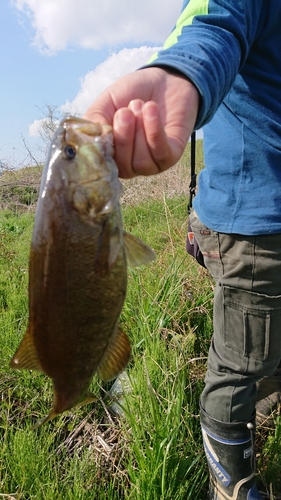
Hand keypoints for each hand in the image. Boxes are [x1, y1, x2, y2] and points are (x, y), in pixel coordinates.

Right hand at [83, 67, 198, 177]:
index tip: (101, 127)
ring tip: (139, 105)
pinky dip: (153, 130)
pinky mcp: (171, 157)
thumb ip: (93, 123)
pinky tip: (150, 110)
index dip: (99, 151)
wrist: (164, 80)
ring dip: (139, 131)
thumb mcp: (105, 105)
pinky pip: (160, 153)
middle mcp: (130, 165)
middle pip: (122, 167)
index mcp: (111, 155)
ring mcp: (151, 164)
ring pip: (140, 162)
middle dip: (122, 138)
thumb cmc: (131, 95)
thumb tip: (85, 142)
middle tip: (124, 112)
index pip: (101, 166)